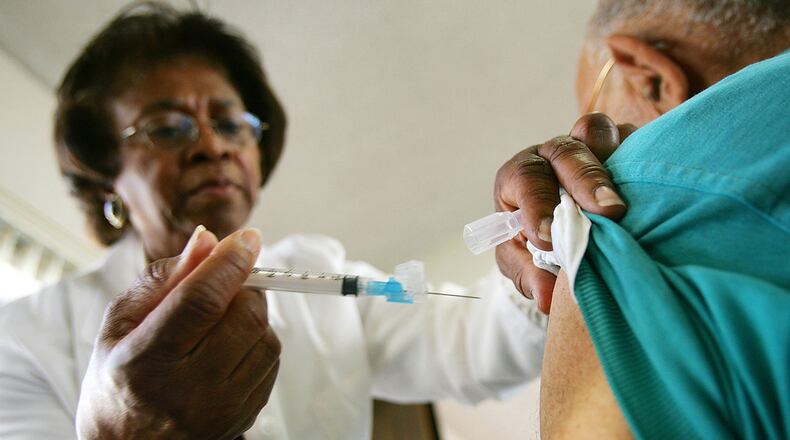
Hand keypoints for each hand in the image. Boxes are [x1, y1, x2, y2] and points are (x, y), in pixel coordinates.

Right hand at [76, 227, 280, 439]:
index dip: (230, 263)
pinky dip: (258, 343)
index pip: (201, 301)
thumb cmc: (120, 376)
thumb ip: (164, 277)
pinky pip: (271, 364)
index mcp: (145, 360)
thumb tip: (208, 240)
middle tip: (226, 286)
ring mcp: (219, 409)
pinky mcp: (243, 418)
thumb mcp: (122, 322)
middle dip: (244, 288)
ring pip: (266, 339)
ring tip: (221, 322)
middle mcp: (186, 390)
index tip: (247, 239)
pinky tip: (229, 348)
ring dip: (253, 317)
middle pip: (244, 317)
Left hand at [494, 112, 635, 313]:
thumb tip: (547, 298)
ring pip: (596, 131)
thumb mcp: (526, 262)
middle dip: (586, 180)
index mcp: (521, 177)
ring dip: (614, 157)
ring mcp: (589, 146)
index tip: (548, 237)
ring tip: (631, 196)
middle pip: (566, 150)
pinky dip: (642, 151)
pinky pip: (633, 136)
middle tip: (609, 211)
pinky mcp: (623, 145)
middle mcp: (552, 154)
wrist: (564, 230)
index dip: (537, 202)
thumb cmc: (537, 243)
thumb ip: (531, 275)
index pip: (524, 176)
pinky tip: (656, 180)